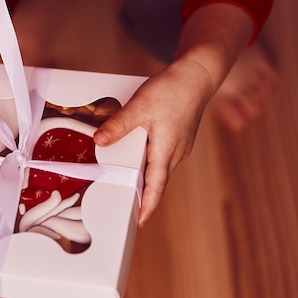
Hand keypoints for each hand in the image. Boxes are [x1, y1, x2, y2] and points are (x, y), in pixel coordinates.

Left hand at [93, 57, 214, 225]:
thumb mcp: (140, 106)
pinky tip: (140, 158)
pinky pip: (163, 157)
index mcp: (166, 150)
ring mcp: (179, 146)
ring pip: (160, 169)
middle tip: (128, 210)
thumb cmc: (173, 89)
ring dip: (147, 180)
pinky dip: (150, 163)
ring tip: (130, 188)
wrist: (197, 75)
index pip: (156, 187)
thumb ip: (119, 125)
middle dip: (144, 197)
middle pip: (157, 181)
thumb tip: (99, 141)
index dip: (147, 207)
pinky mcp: (179, 138)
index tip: (139, 223)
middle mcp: (176, 152)